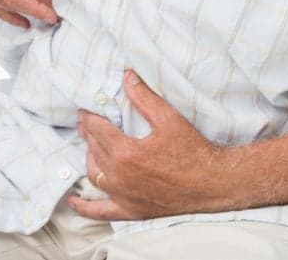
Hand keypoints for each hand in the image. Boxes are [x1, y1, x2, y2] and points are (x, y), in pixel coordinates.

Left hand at [68, 71, 232, 220]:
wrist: (214, 184)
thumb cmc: (194, 151)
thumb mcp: (169, 119)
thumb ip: (144, 97)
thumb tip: (126, 77)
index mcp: (126, 153)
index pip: (97, 129)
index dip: (88, 116)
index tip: (85, 109)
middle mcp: (120, 176)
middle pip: (93, 150)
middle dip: (88, 133)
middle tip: (86, 122)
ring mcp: (124, 196)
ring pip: (94, 174)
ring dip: (88, 158)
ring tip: (89, 146)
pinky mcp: (131, 211)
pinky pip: (101, 212)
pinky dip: (84, 207)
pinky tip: (73, 201)